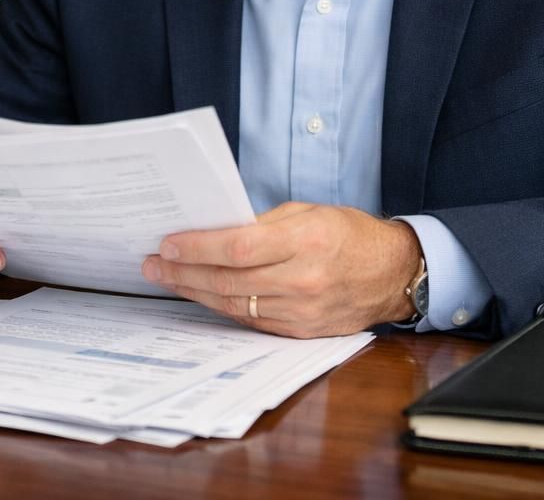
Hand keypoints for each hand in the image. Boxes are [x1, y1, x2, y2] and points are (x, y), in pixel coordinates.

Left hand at [140, 201, 420, 336]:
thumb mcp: (309, 212)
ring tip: (166, 279)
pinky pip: (251, 320)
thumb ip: (263, 223)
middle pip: (229, 280)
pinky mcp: (300, 331)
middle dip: (183, 273)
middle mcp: (303, 279)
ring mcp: (302, 311)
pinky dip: (222, 307)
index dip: (198, 247)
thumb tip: (215, 230)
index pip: (239, 246)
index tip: (167, 244)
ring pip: (234, 304)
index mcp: (307, 240)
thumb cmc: (349, 234)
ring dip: (194, 292)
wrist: (392, 274)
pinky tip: (200, 295)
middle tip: (151, 266)